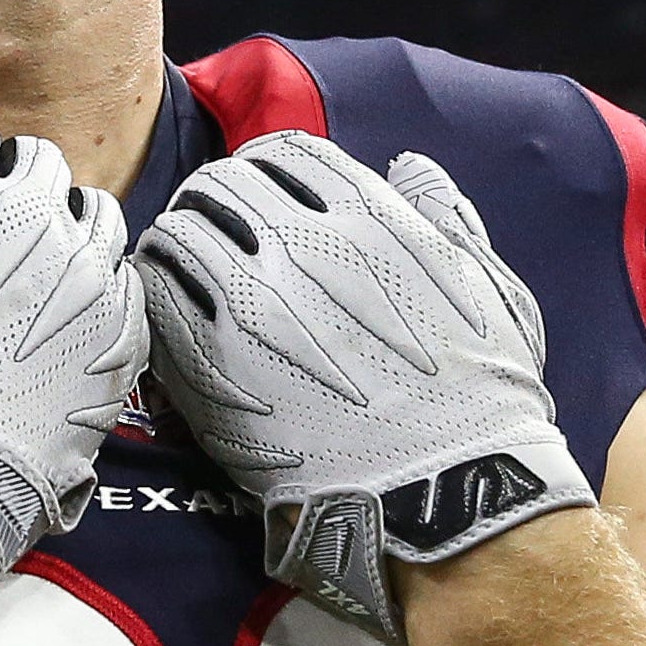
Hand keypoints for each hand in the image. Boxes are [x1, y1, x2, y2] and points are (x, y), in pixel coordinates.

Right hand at [0, 109, 147, 589]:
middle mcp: (24, 214)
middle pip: (34, 164)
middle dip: (7, 194)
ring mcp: (80, 271)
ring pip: (90, 213)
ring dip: (62, 235)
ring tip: (27, 286)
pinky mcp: (116, 329)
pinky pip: (123, 282)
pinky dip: (96, 297)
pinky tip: (58, 332)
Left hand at [135, 136, 592, 642]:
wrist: (444, 490)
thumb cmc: (482, 399)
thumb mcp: (489, 289)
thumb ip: (444, 217)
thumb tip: (407, 168)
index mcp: (368, 216)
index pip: (286, 155)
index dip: (267, 172)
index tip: (263, 199)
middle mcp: (300, 244)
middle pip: (219, 185)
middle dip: (214, 204)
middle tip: (214, 237)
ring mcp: (249, 301)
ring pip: (177, 234)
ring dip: (177, 247)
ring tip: (183, 275)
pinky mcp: (210, 363)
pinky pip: (156, 300)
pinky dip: (157, 298)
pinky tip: (170, 317)